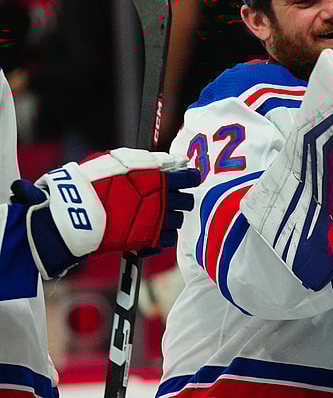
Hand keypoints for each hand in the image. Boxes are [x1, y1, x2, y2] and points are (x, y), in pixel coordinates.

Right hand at [11, 148, 198, 278]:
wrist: (74, 213)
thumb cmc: (93, 182)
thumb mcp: (119, 161)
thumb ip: (150, 161)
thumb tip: (174, 160)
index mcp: (158, 179)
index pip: (188, 178)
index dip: (189, 178)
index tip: (187, 178)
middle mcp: (162, 201)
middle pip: (187, 201)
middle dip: (181, 198)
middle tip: (170, 197)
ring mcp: (156, 222)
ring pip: (178, 221)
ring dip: (172, 217)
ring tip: (158, 214)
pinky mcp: (147, 240)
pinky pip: (167, 240)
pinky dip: (162, 236)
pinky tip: (151, 230)